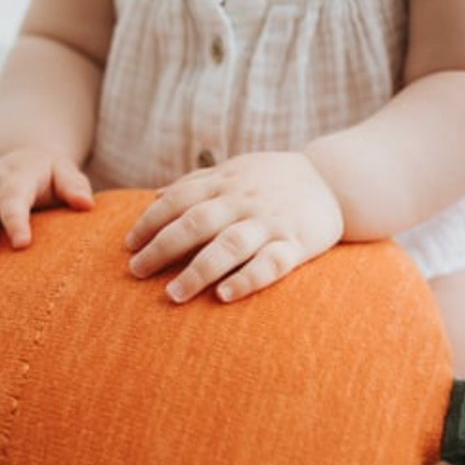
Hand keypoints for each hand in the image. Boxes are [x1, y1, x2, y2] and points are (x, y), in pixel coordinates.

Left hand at [126, 152, 343, 302]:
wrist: (336, 181)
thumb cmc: (276, 179)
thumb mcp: (236, 169)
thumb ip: (197, 182)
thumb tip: (155, 197)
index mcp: (227, 182)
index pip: (179, 199)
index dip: (150, 222)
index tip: (129, 246)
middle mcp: (246, 201)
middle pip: (197, 223)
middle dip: (163, 248)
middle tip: (136, 272)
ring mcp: (272, 223)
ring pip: (230, 245)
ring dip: (199, 270)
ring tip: (172, 294)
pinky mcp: (298, 244)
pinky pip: (272, 264)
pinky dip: (247, 279)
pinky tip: (223, 296)